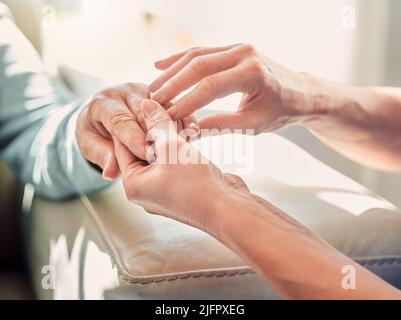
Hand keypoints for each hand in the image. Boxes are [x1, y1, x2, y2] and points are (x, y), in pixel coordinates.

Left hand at [76, 83, 198, 179]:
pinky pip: (175, 109)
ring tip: (185, 142)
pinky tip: (194, 134)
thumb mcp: (93, 148)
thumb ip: (106, 158)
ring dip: (175, 125)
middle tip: (169, 150)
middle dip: (156, 132)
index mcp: (102, 104)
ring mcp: (145, 92)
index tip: (146, 153)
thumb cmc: (95, 136)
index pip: (120, 121)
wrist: (102, 123)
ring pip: (163, 107)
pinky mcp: (161, 97)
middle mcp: (124, 93)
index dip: (134, 137)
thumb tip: (109, 172)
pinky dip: (185, 122)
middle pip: (144, 113)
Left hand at [115, 99, 248, 233]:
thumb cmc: (195, 184)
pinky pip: (176, 163)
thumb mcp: (171, 147)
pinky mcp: (184, 188)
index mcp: (134, 185)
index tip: (140, 104)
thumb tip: (146, 104)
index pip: (124, 146)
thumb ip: (157, 123)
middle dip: (153, 128)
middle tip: (159, 107)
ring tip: (176, 117)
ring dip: (169, 136)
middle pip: (143, 151)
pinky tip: (189, 133)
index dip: (132, 122)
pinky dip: (181, 148)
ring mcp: (166, 191)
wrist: (227, 209)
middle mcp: (147, 190)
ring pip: (162, 156)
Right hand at [150, 44, 311, 133]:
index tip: (168, 116)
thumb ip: (223, 125)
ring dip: (172, 70)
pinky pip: (202, 50)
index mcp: (253, 74)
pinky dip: (180, 58)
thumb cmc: (280, 111)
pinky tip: (160, 64)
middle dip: (173, 84)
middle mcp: (244, 54)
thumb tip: (192, 130)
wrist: (299, 92)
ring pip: (196, 54)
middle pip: (199, 65)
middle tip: (154, 101)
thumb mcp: (254, 124)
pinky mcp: (233, 47)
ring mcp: (238, 47)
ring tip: (153, 87)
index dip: (186, 101)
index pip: (210, 87)